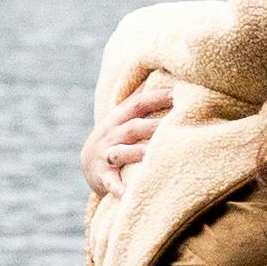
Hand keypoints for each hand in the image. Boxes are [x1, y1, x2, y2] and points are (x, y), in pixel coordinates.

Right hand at [82, 73, 178, 204]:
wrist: (88, 164)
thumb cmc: (115, 137)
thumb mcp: (124, 116)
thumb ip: (140, 99)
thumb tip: (162, 71)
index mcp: (120, 118)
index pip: (139, 104)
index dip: (157, 98)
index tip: (178, 94)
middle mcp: (112, 135)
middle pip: (133, 127)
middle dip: (151, 126)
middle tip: (172, 125)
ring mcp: (106, 155)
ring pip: (122, 153)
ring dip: (136, 153)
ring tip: (151, 155)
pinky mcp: (102, 177)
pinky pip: (110, 183)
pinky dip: (118, 189)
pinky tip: (127, 194)